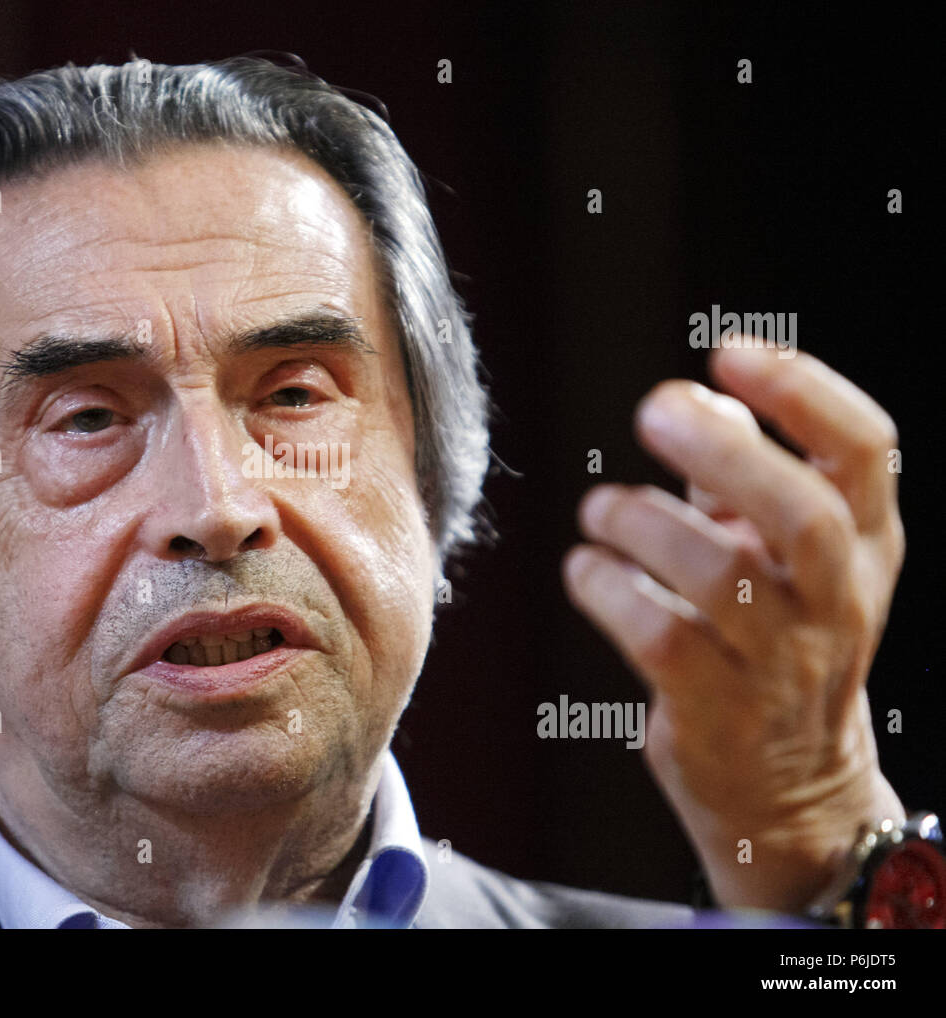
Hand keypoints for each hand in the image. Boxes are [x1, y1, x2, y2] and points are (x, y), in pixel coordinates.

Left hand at [563, 344, 905, 912]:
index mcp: (866, 549)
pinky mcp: (718, 713)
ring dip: (642, 522)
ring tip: (599, 508)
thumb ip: (745, 481)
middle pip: (803, 514)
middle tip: (653, 411)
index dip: (804, 391)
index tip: (728, 354)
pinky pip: (660, 637)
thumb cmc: (776, 647)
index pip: (866, 452)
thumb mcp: (782, 559)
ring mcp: (782, 665)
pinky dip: (609, 589)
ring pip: (719, 575)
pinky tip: (585, 570)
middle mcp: (837, 603)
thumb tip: (705, 400)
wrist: (788, 790)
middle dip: (724, 452)